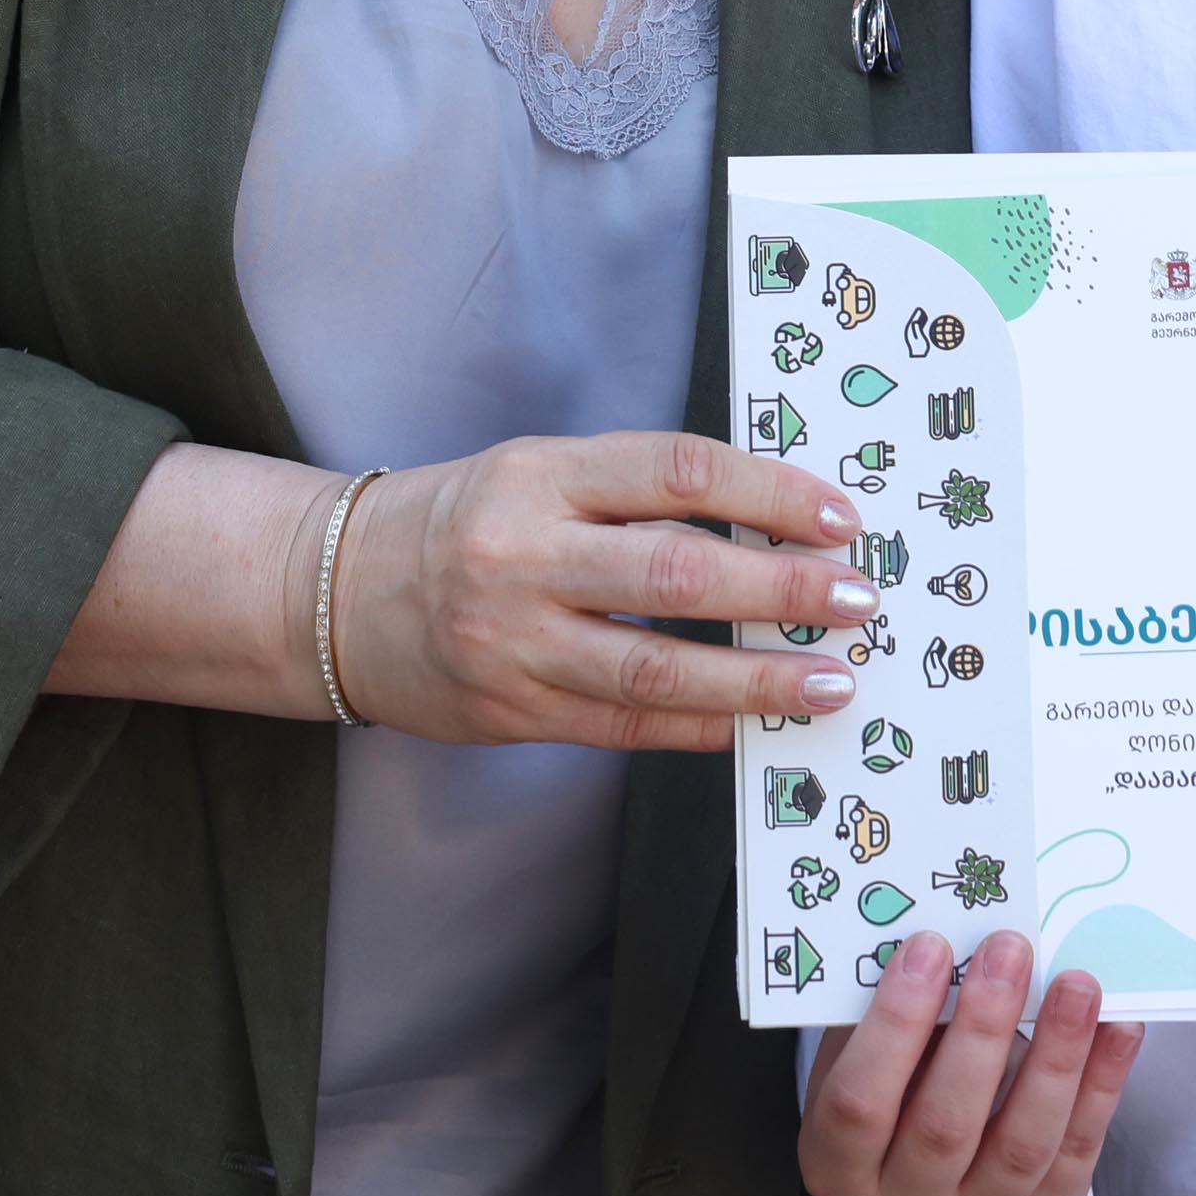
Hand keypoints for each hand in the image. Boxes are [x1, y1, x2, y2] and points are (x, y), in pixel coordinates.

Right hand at [336, 431, 880, 752]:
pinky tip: (751, 724)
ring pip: (656, 666)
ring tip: (828, 681)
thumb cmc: (464, 519)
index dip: (768, 490)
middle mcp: (527, 554)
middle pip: (678, 570)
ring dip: (756, 678)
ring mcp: (515, 641)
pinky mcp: (510, 711)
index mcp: (543, 474)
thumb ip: (637, 490)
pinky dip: (697, 726)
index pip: (678, 469)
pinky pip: (622, 725)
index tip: (838, 517)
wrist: (338, 593)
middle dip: (781, 588)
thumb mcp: (540, 471)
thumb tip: (767, 517)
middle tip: (857, 601)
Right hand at [798, 930, 1141, 1195]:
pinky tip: (1118, 1028)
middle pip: (945, 1128)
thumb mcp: (856, 1072)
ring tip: (1077, 985)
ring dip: (1054, 1058)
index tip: (930, 947)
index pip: (861, 1105)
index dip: (895, 1024)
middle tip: (1009, 950)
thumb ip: (883, 1020)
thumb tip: (944, 937)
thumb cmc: (886, 1111)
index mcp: (843, 1165)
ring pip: (1021, 1148)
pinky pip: (1075, 1157)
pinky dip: (1101, 1088)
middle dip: (982, 1030)